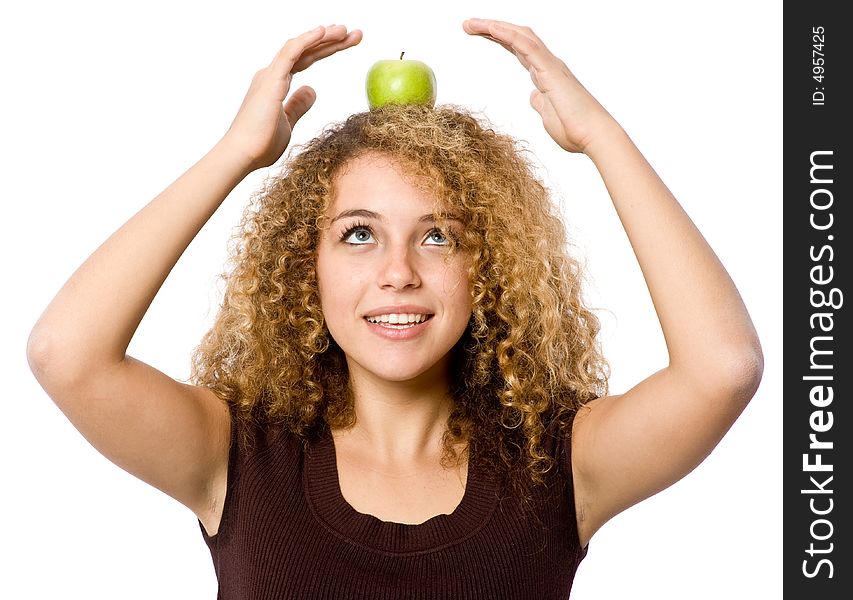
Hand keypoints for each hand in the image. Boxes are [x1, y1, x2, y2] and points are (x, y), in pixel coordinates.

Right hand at [220, 25, 361, 171]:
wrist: (242, 154)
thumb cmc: (260, 144)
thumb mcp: (288, 123)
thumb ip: (298, 105)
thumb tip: (312, 90)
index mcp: (275, 83)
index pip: (305, 60)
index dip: (325, 50)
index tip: (346, 42)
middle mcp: (272, 75)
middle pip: (306, 51)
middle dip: (331, 41)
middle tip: (355, 33)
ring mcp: (270, 76)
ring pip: (300, 48)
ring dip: (324, 37)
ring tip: (345, 30)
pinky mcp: (271, 80)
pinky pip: (291, 53)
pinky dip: (307, 41)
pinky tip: (323, 32)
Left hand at [463, 18, 615, 153]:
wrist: (594, 137)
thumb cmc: (575, 130)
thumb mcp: (548, 116)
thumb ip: (541, 103)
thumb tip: (534, 96)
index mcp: (545, 75)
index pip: (518, 50)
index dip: (499, 39)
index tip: (479, 33)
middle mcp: (548, 65)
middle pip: (516, 38)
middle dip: (492, 29)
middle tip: (468, 24)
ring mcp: (550, 66)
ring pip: (520, 37)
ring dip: (494, 27)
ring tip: (470, 24)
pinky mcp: (551, 71)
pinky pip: (527, 46)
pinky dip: (508, 35)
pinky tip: (491, 28)